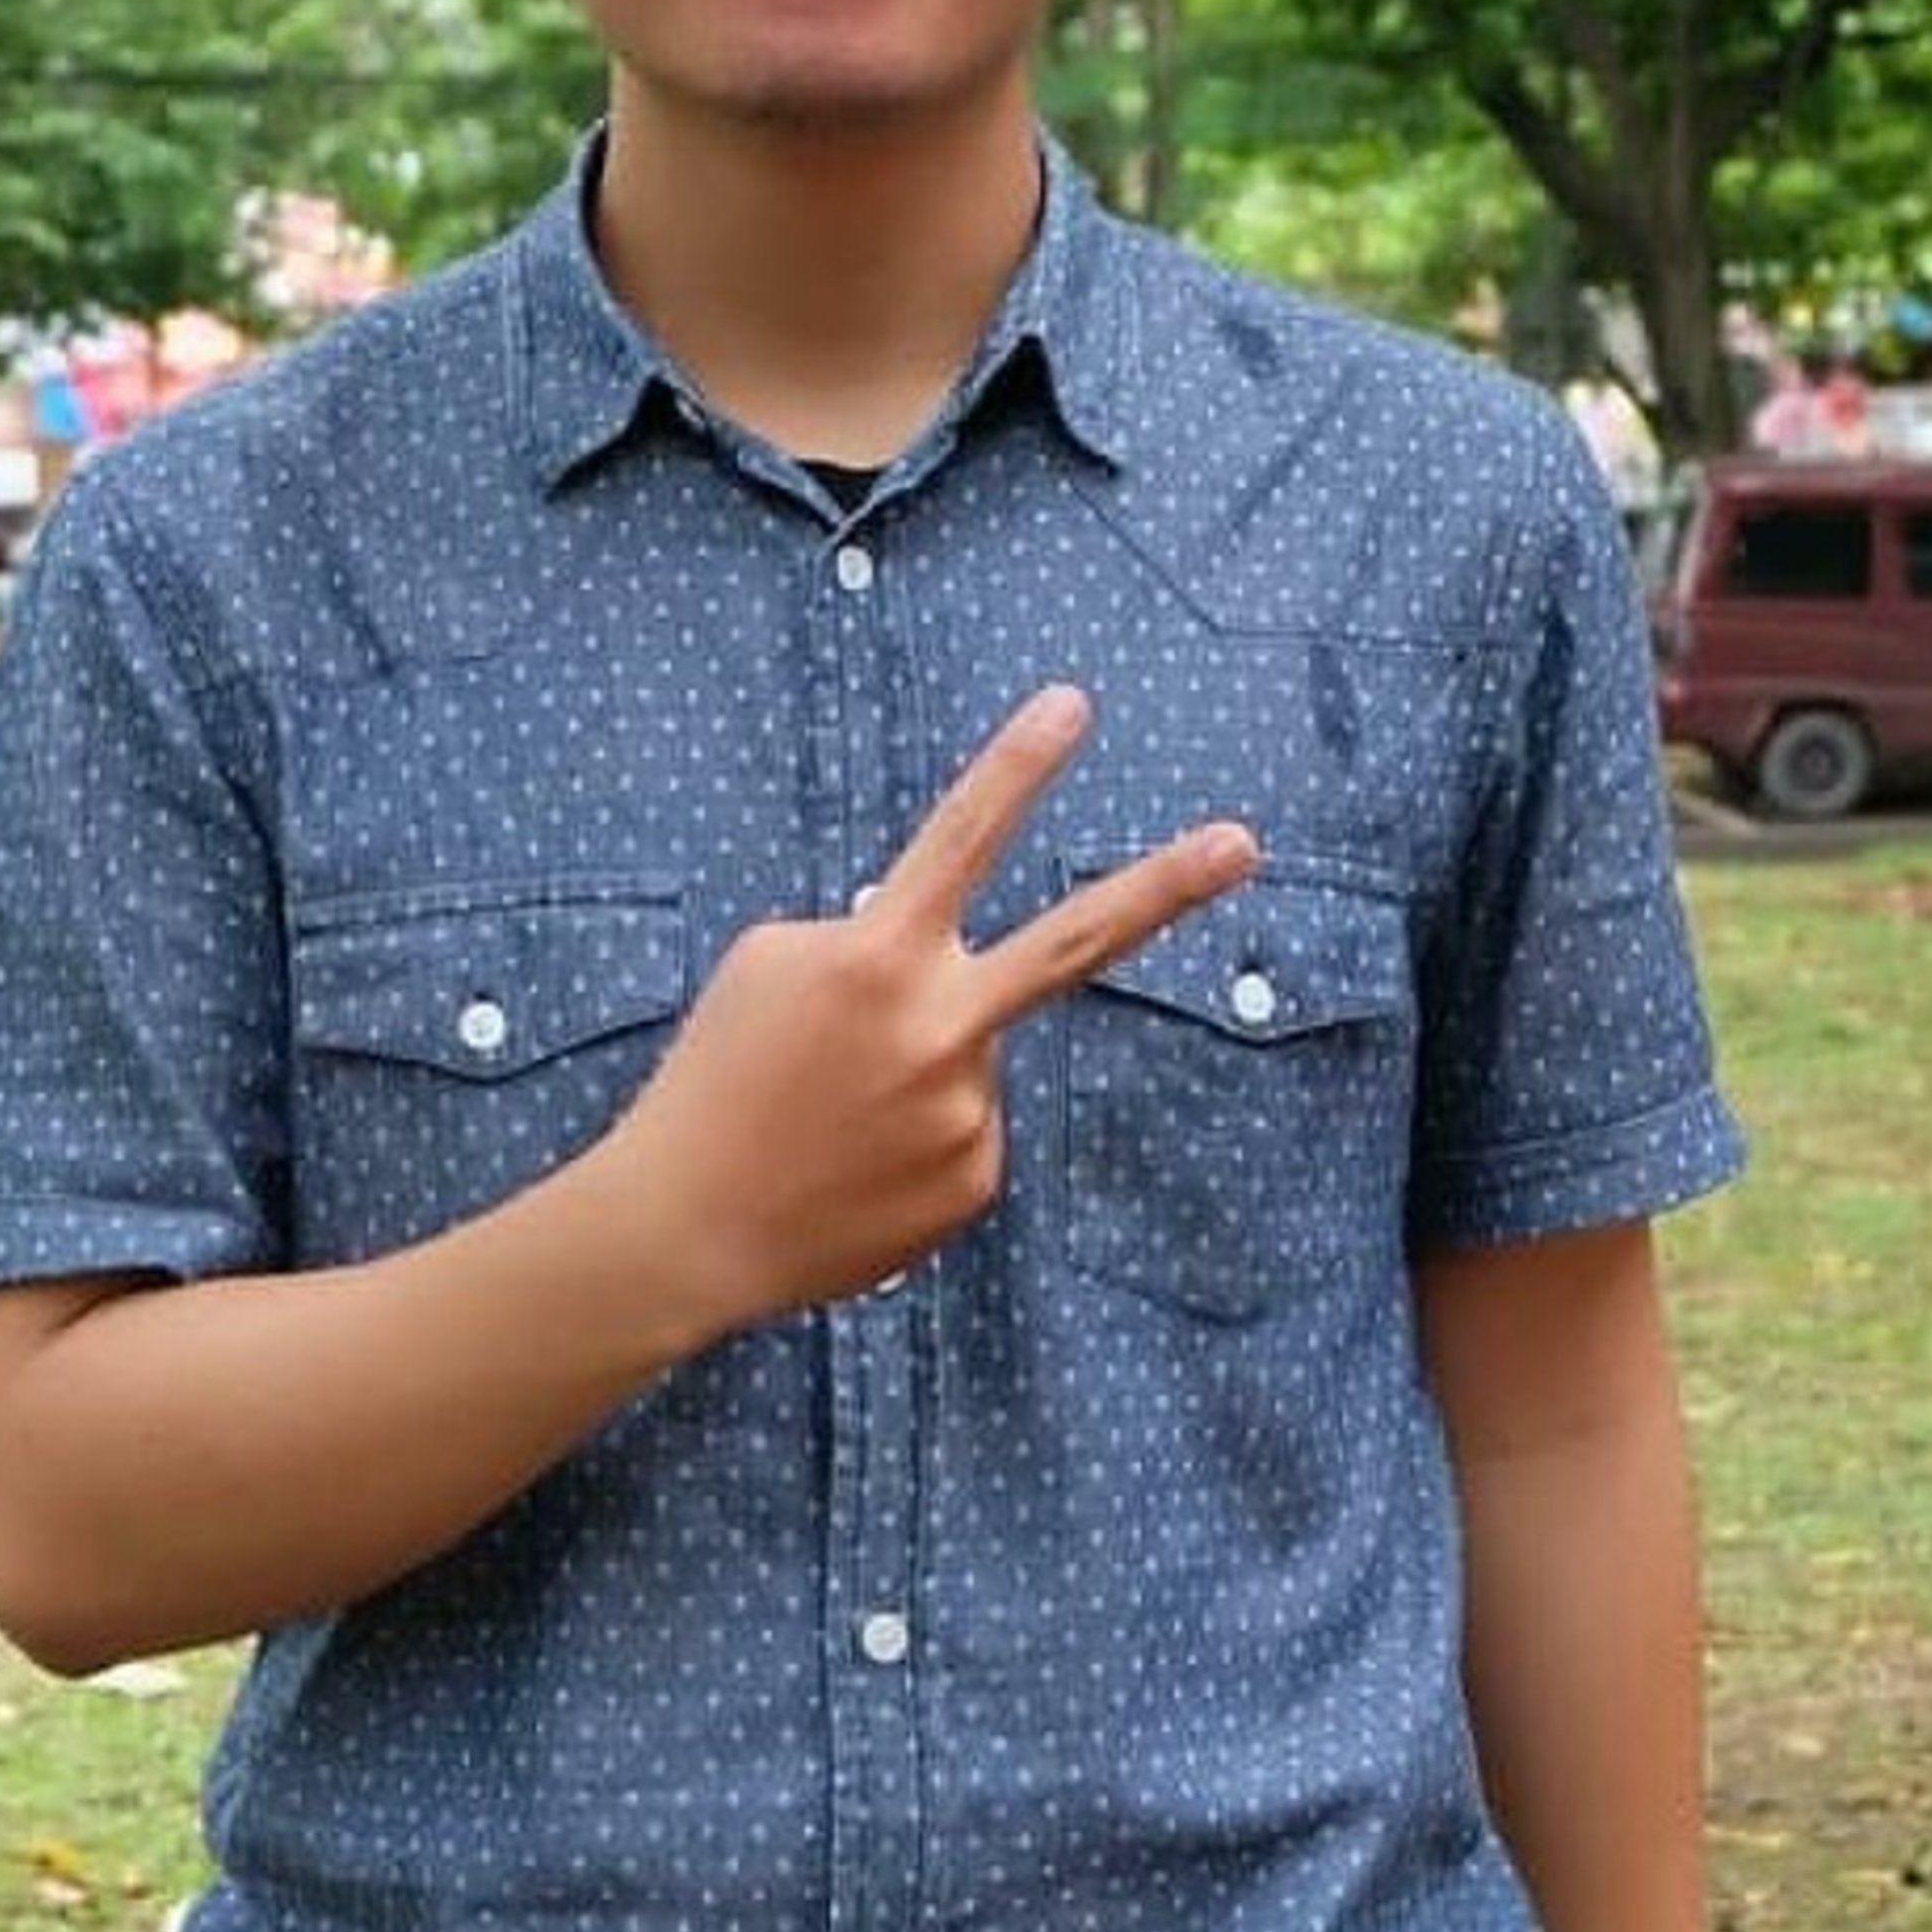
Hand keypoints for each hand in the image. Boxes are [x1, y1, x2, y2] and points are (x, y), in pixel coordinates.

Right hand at [605, 685, 1258, 1331]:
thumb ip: (869, 936)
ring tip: (835, 1115)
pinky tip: (857, 1161)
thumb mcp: (769, 963)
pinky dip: (915, 1134)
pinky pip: (964, 1126)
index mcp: (878, 956)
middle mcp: (941, 1028)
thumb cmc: (718, 1076)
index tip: (1072, 704)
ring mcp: (968, 1110)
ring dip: (919, 1064)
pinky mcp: (975, 1179)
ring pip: (973, 1051)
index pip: (960, 837)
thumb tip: (936, 949)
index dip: (1017, 765)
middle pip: (1076, 938)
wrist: (688, 1227)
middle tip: (1243, 844)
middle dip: (1168, 884)